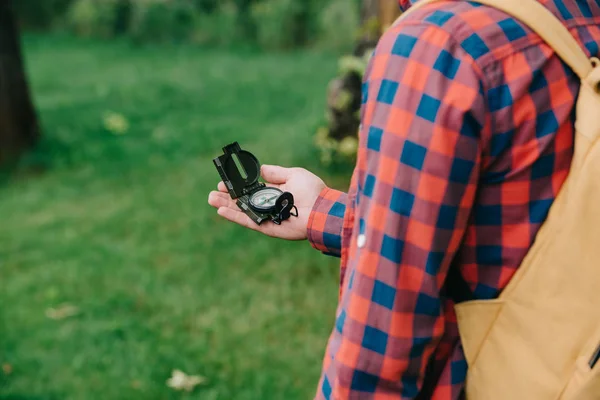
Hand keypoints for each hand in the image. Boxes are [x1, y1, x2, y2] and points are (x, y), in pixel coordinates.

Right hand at [208, 165, 326, 239]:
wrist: (321, 210)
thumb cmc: (312, 191)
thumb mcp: (294, 174)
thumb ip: (276, 172)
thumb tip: (261, 169)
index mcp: (274, 192)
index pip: (251, 189)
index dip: (237, 186)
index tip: (224, 182)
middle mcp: (268, 205)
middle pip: (243, 201)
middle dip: (227, 197)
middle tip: (213, 193)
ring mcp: (266, 217)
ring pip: (242, 211)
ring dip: (226, 206)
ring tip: (211, 199)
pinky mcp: (267, 227)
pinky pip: (248, 221)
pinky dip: (235, 216)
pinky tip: (221, 211)